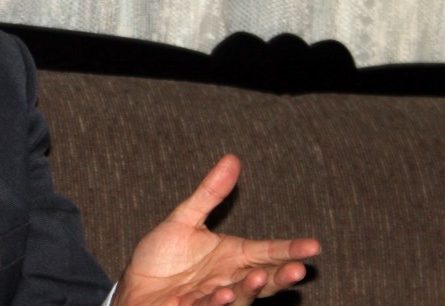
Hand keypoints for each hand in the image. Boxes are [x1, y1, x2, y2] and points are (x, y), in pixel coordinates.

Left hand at [113, 155, 320, 305]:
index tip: (313, 245)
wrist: (136, 285)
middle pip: (265, 279)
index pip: (268, 252)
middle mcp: (230, 278)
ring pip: (241, 296)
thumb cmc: (162, 255)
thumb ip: (209, 193)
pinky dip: (216, 302)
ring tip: (256, 277)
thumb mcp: (185, 219)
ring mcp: (215, 297)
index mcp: (234, 256)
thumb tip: (232, 159)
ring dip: (250, 288)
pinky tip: (221, 293)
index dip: (290, 249)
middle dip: (282, 276)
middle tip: (299, 270)